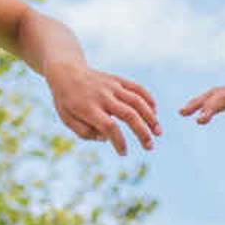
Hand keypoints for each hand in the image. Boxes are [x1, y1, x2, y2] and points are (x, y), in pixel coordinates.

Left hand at [46, 58, 163, 154]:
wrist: (66, 71)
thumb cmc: (67, 100)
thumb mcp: (67, 119)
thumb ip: (85, 132)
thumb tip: (107, 138)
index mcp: (88, 108)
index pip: (109, 127)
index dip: (119, 141)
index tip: (123, 153)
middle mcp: (102, 96)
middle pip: (128, 115)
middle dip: (142, 132)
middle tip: (150, 146)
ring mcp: (112, 86)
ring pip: (137, 101)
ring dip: (151, 118)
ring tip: (158, 132)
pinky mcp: (118, 80)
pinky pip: (138, 88)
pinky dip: (149, 100)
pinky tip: (155, 113)